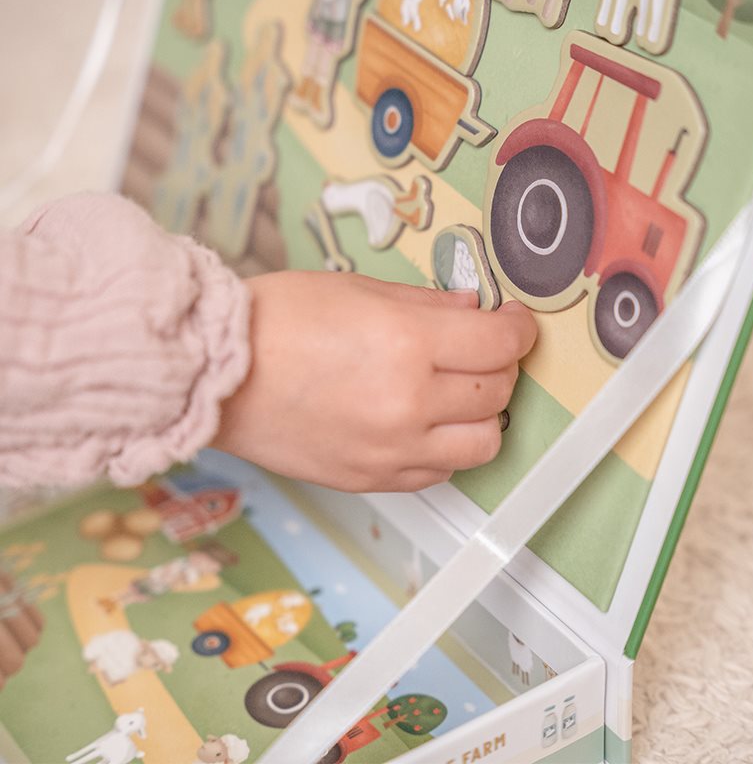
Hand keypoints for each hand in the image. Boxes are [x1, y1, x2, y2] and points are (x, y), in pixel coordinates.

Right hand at [213, 271, 536, 492]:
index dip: (518, 329)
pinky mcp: (372, 480)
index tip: (513, 322)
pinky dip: (446, 448)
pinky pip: (439, 473)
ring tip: (458, 393)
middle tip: (480, 349)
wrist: (216, 377)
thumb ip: (426, 304)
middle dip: (500, 364)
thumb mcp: (356, 289)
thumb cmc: (274, 322)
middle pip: (497, 392)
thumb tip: (473, 311)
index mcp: (407, 343)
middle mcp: (408, 403)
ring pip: (482, 444)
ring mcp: (392, 449)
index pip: (501, 344)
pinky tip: (423, 424)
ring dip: (482, 414)